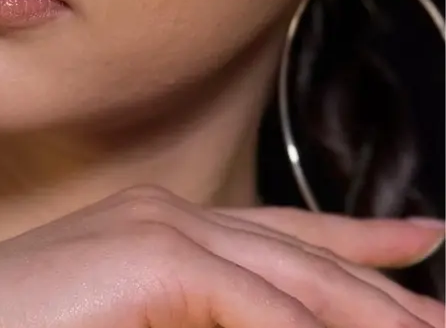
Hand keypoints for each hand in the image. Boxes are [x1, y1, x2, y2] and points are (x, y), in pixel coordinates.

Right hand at [0, 186, 443, 327]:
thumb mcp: (116, 316)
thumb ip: (180, 310)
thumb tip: (252, 317)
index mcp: (161, 224)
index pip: (283, 235)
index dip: (361, 245)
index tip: (422, 248)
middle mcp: (171, 214)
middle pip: (308, 254)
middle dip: (387, 287)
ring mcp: (162, 229)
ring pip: (302, 282)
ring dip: (374, 313)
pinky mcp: (153, 259)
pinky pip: (265, 310)